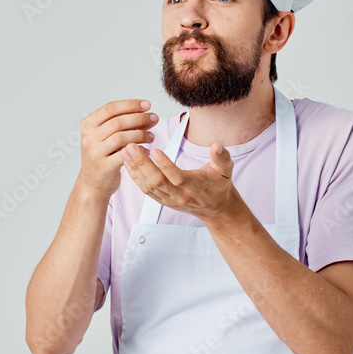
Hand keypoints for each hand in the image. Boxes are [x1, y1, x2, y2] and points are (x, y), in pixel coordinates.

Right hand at [79, 99, 157, 199]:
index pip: (110, 108)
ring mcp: (95, 153)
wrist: (93, 183)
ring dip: (140, 134)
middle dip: (139, 118)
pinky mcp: (104, 167)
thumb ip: (125, 124)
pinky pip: (125, 155)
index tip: (147, 105)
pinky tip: (147, 150)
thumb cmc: (104, 156)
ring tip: (151, 136)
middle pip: (117, 122)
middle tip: (154, 119)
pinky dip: (139, 151)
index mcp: (88, 125)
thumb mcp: (107, 136)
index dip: (131, 104)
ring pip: (121, 137)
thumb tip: (149, 115)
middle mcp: (88, 138)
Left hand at [121, 141, 236, 220]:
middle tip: (131, 147)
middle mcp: (180, 195)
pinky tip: (128, 164)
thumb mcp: (226, 169)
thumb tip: (217, 145)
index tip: (154, 150)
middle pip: (158, 181)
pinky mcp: (163, 201)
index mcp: (195, 185)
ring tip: (126, 152)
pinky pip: (146, 190)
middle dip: (142, 164)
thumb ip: (222, 157)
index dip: (165, 165)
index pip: (178, 177)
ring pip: (149, 186)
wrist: (216, 208)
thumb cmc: (219, 185)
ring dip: (135, 169)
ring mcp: (170, 199)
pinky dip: (135, 177)